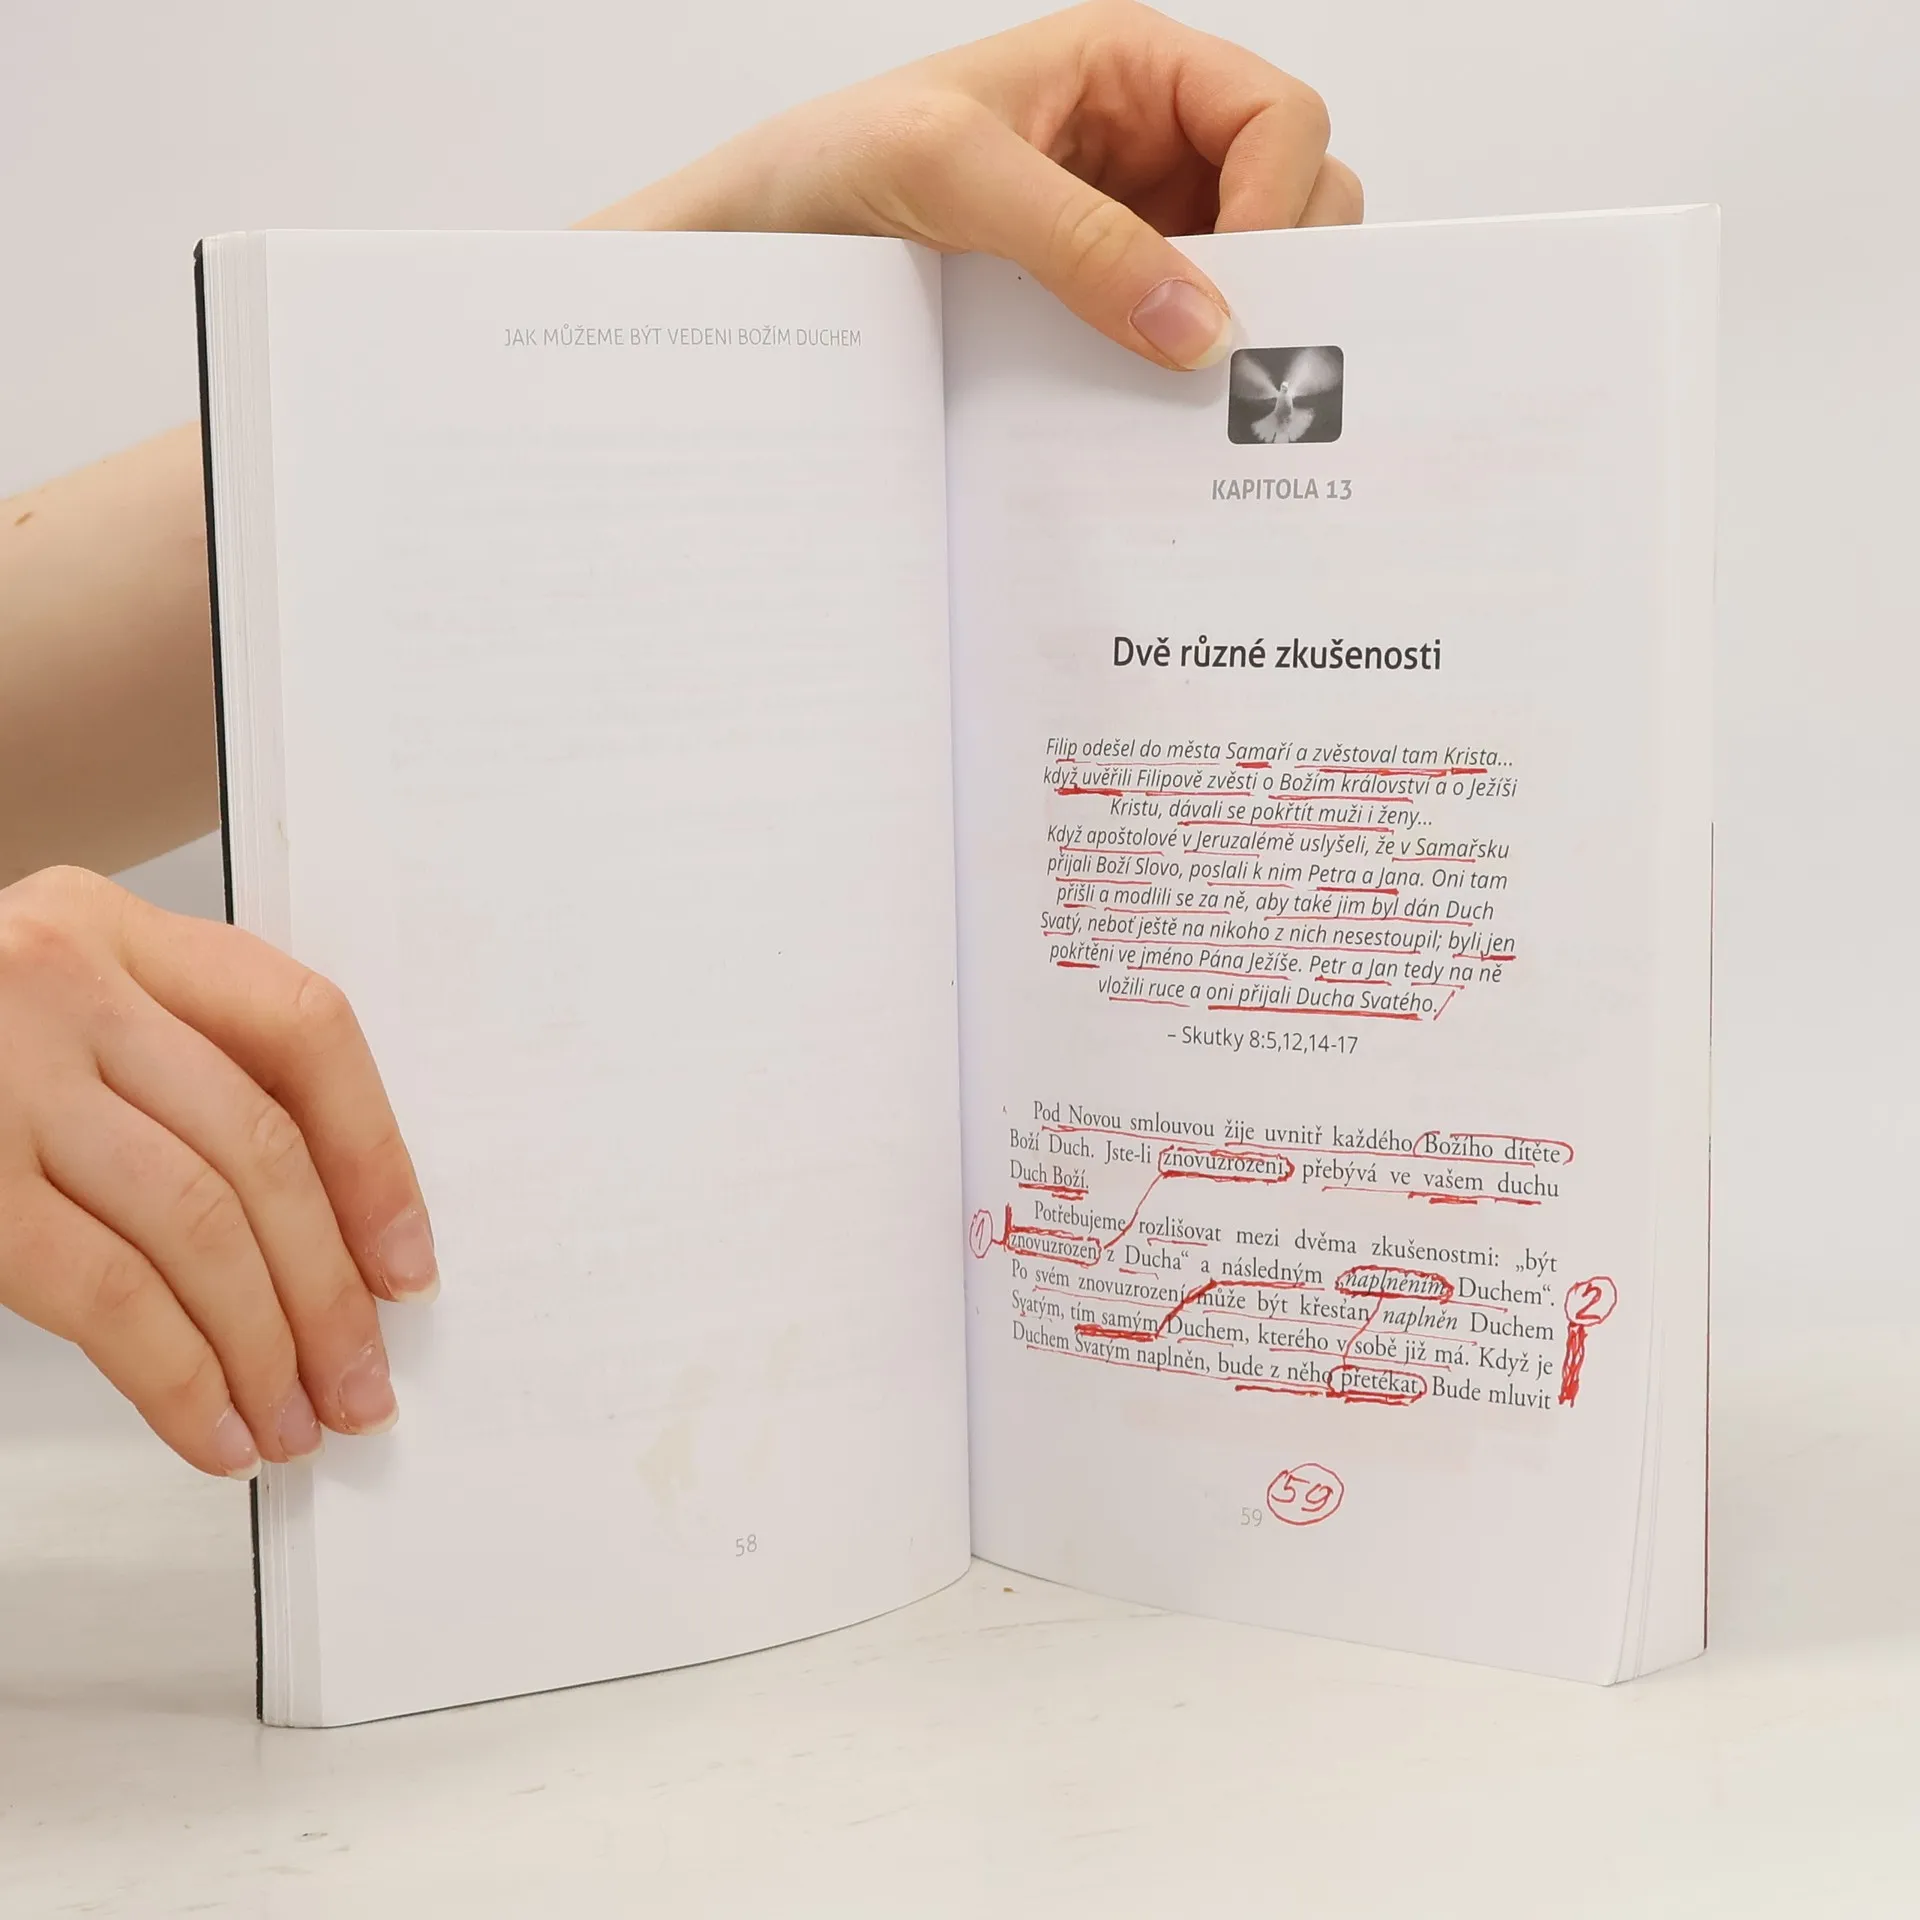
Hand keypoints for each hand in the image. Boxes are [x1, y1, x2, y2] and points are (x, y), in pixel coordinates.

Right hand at [0, 867, 436, 1477]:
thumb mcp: (52, 1010)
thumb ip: (171, 1073)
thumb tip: (322, 1235)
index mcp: (110, 928)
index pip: (304, 1029)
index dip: (377, 1158)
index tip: (407, 1261)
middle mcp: (60, 980)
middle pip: (259, 1146)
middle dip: (329, 1286)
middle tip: (361, 1378)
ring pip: (197, 1226)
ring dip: (265, 1346)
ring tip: (294, 1420)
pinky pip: (105, 1293)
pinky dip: (177, 1376)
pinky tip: (212, 1427)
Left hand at [583, 0, 1359, 370]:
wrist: (746, 254)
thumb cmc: (825, 166)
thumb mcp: (948, 171)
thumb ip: (1080, 239)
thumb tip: (1200, 326)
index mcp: (1129, 69)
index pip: (1278, 117)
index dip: (1285, 198)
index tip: (1244, 286)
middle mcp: (1143, 148)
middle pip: (1291, 197)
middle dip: (1282, 270)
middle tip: (1238, 353)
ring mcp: (1123, 235)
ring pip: (1242, 280)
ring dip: (1234, 332)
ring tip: (1193, 392)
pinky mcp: (1090, 311)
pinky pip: (1173, 341)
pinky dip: (1180, 375)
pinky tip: (1151, 408)